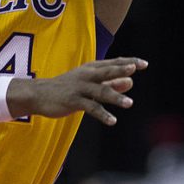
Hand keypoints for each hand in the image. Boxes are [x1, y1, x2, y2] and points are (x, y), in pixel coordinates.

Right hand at [6, 56, 147, 125]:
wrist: (40, 94)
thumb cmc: (68, 88)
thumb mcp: (90, 83)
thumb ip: (110, 83)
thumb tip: (131, 82)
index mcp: (92, 68)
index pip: (113, 63)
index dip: (128, 62)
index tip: (144, 63)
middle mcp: (87, 75)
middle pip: (107, 71)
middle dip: (121, 69)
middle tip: (135, 69)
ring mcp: (80, 87)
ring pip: (100, 91)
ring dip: (115, 96)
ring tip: (130, 103)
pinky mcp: (73, 100)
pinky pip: (90, 107)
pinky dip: (102, 114)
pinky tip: (112, 121)